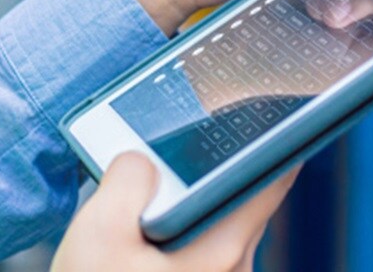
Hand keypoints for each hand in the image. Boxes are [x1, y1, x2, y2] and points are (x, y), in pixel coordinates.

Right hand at [50, 153, 297, 271]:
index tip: (273, 115)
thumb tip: (138, 157)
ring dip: (182, 220)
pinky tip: (132, 253)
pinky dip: (172, 248)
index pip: (272, 180)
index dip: (274, 142)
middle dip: (203, 182)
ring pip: (212, 239)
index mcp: (224, 251)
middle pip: (236, 207)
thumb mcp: (98, 234)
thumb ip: (125, 178)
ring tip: (134, 219)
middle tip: (163, 166)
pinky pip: (198, 264)